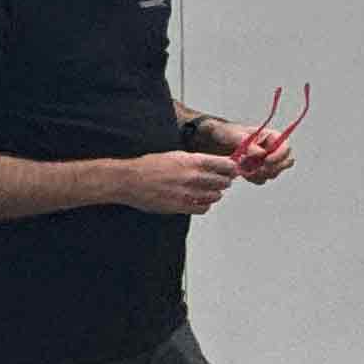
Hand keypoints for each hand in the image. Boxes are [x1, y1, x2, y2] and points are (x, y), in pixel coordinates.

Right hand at [117, 151, 237, 215]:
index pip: (224, 165)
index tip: (234, 169)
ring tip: (209, 191)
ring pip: (215, 196)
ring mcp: (187, 193)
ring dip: (215, 194)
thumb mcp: (177, 155)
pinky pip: (203, 208)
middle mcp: (192, 176)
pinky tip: (199, 201)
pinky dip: (204, 205)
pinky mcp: (180, 206)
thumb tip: (215, 164)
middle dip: (225, 181)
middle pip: (223, 181)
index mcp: (192, 161)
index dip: (232, 168)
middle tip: (223, 181)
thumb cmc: (150, 166)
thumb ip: (197, 160)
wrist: (130, 180)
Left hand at [231, 138, 297, 184]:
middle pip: (285, 163)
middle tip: (256, 170)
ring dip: (260, 174)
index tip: (266, 161)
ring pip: (273, 173)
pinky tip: (242, 171)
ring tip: (243, 167)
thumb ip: (248, 144)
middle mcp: (273, 149)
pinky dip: (253, 178)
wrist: (219, 142)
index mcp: (272, 137)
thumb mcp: (234, 135)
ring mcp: (268, 161)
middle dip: (272, 169)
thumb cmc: (228, 134)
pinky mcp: (260, 170)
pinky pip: (262, 179)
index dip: (279, 156)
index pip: (285, 148)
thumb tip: (261, 154)